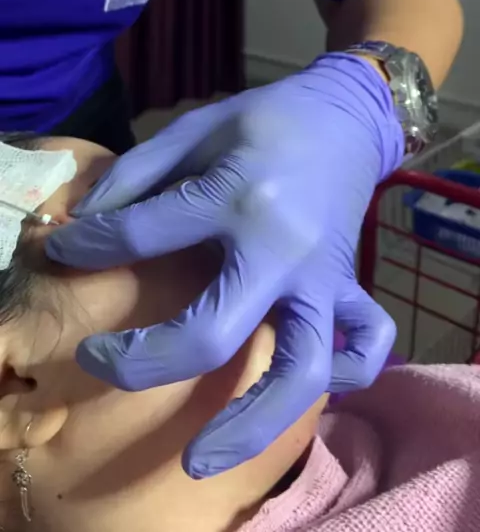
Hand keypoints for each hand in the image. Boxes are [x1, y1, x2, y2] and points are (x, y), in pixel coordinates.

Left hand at [47, 54, 403, 477]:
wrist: (344, 114)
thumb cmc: (263, 118)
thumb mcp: (194, 126)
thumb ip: (138, 172)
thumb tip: (86, 222)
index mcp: (238, 196)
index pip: (143, 234)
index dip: (89, 244)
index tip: (64, 248)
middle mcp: (281, 250)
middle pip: (210, 334)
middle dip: (140, 360)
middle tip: (97, 359)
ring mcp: (322, 279)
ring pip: (299, 372)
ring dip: (248, 425)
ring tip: (197, 462)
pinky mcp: (347, 288)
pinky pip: (363, 347)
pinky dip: (343, 377)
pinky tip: (301, 389)